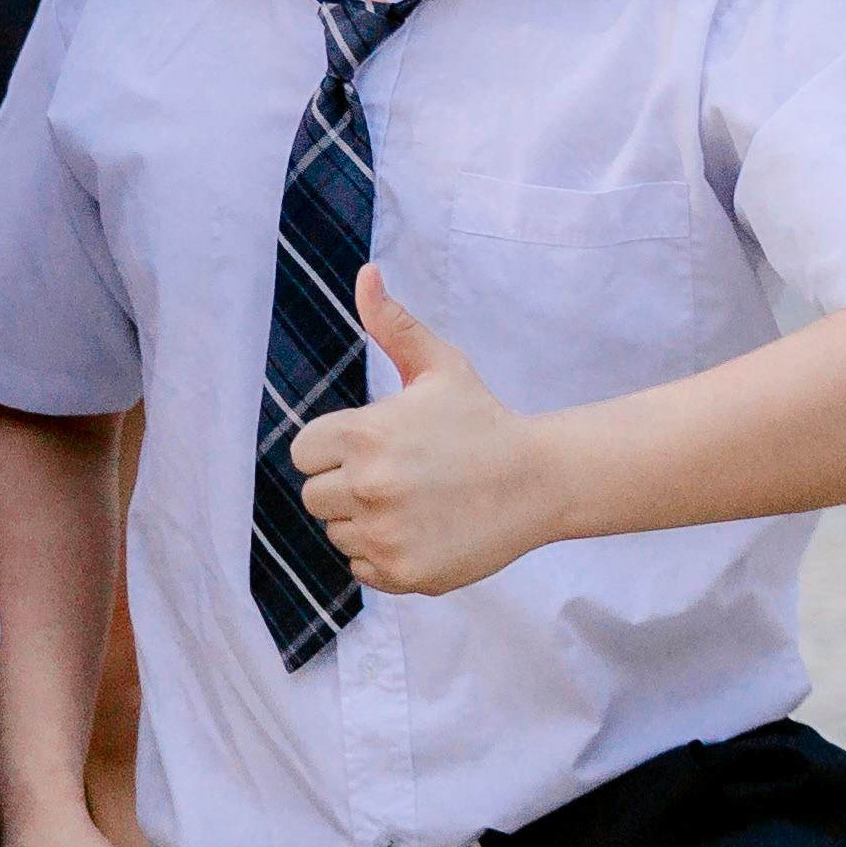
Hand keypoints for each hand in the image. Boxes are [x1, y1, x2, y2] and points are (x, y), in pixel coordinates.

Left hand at [286, 265, 554, 595]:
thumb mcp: (440, 367)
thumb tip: (366, 274)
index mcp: (360, 435)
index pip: (304, 454)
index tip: (377, 448)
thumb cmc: (483, 420)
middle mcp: (365, 486)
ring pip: (338, 535)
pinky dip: (386, 556)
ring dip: (367, 523)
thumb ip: (394, 325)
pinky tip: (426, 531)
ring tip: (418, 503)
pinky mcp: (404, 572)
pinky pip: (363, 569)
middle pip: (315, 498)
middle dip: (349, 488)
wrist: (541, 480)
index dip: (335, 451)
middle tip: (402, 477)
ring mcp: (384, 533)